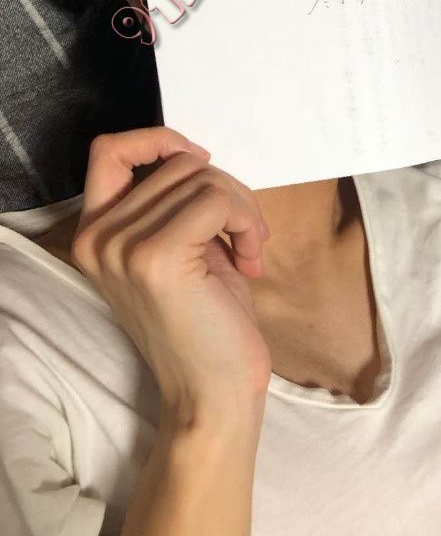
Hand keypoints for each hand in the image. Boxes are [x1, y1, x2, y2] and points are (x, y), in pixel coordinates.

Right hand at [71, 126, 271, 426]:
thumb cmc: (209, 323)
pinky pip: (217, 200)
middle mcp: (96, 237)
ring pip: (203, 179)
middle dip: (227, 191)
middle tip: (245, 236)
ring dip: (241, 210)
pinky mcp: (155, 258)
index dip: (159, 140)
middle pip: (177, 163)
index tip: (202, 163)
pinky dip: (245, 222)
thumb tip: (195, 156)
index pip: (110, 150)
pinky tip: (249, 260)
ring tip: (247, 252)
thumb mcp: (183, 249)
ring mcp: (121, 247)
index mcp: (95, 233)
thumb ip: (174, 203)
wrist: (214, 395)